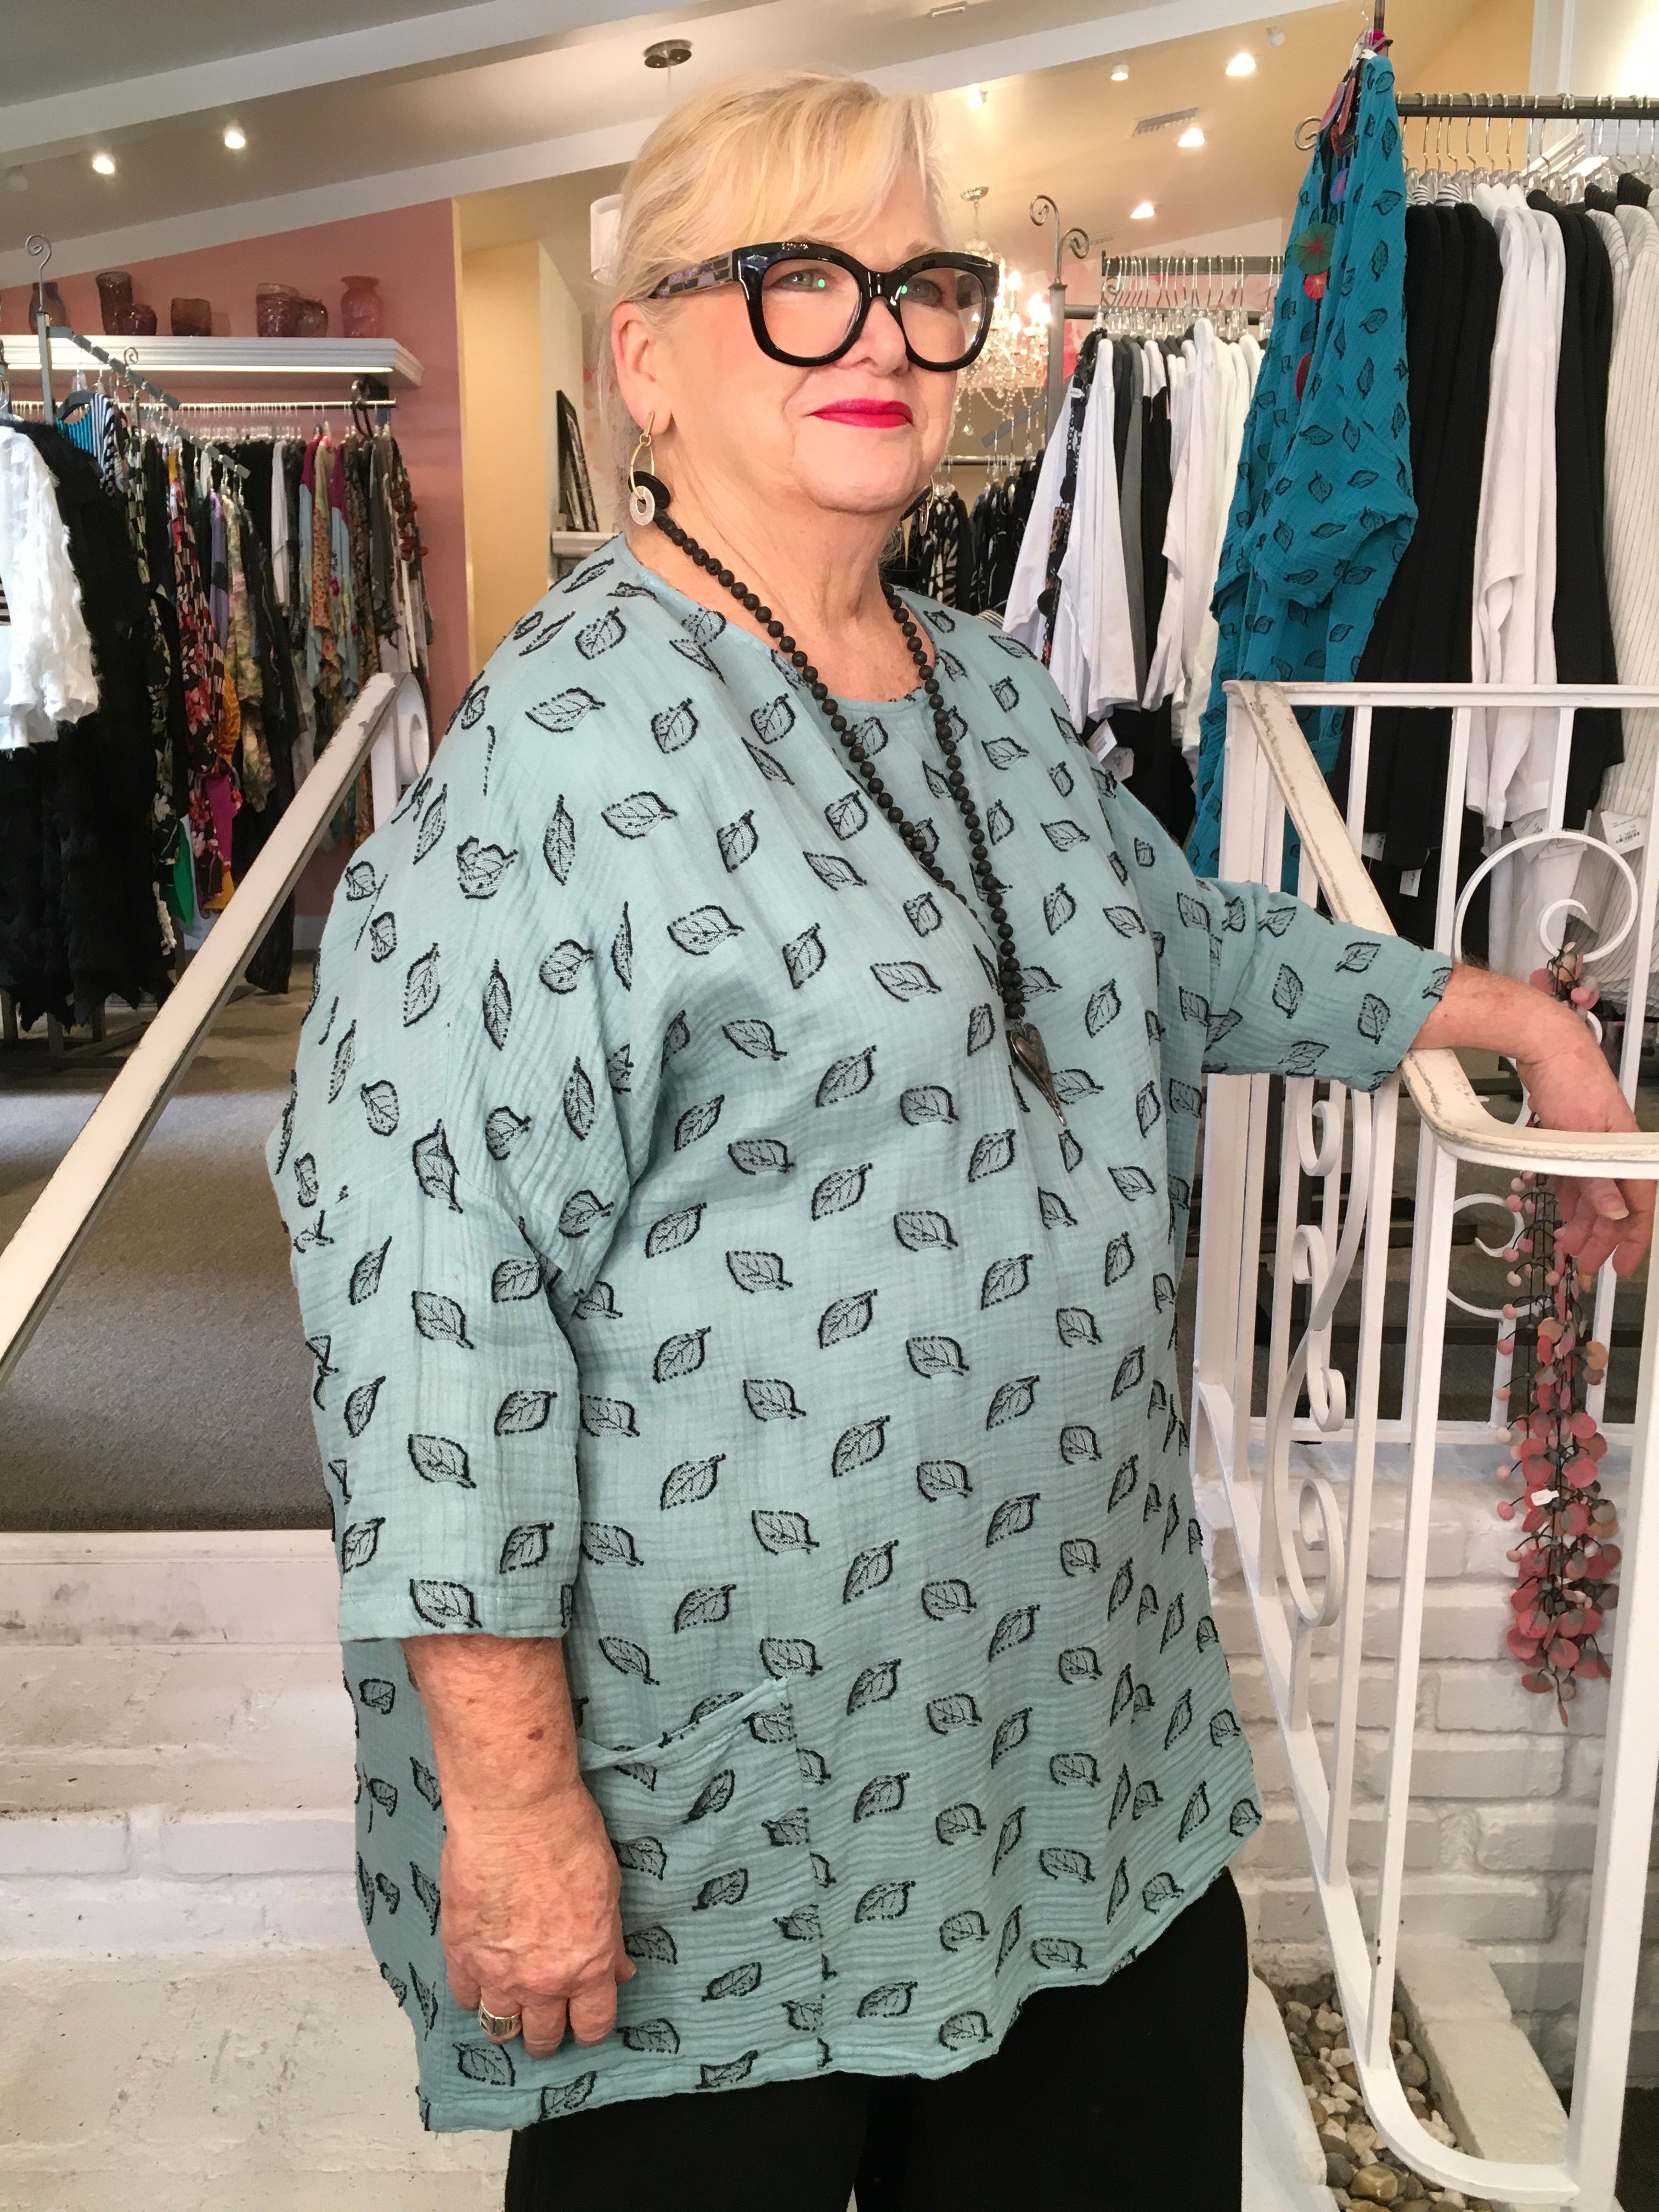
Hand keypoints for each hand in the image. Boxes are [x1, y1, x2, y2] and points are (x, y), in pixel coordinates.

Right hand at [440, 1780, 633, 2057]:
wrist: (514, 1810)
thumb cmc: (569, 1835)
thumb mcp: (609, 1888)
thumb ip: (610, 1939)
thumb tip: (619, 1971)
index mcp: (588, 1966)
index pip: (593, 2025)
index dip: (589, 2028)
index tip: (584, 2022)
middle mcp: (543, 1981)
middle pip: (543, 2037)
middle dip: (548, 2033)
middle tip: (546, 2019)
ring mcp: (497, 1972)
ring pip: (499, 2028)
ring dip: (508, 2023)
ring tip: (511, 2008)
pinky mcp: (460, 1953)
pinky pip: (464, 1997)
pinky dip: (474, 1993)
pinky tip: (481, 1978)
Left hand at [1512, 1023, 1654, 1278]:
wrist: (1546, 1043)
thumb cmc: (1569, 1080)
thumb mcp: (1579, 1139)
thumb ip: (1595, 1179)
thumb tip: (1616, 1213)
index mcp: (1627, 1150)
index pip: (1639, 1204)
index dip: (1632, 1239)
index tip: (1621, 1266)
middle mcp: (1616, 1148)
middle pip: (1615, 1203)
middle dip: (1601, 1236)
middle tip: (1583, 1263)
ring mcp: (1596, 1142)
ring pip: (1595, 1191)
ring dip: (1583, 1219)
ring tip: (1567, 1243)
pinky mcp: (1574, 1135)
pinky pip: (1578, 1174)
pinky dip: (1571, 1194)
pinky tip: (1563, 1210)